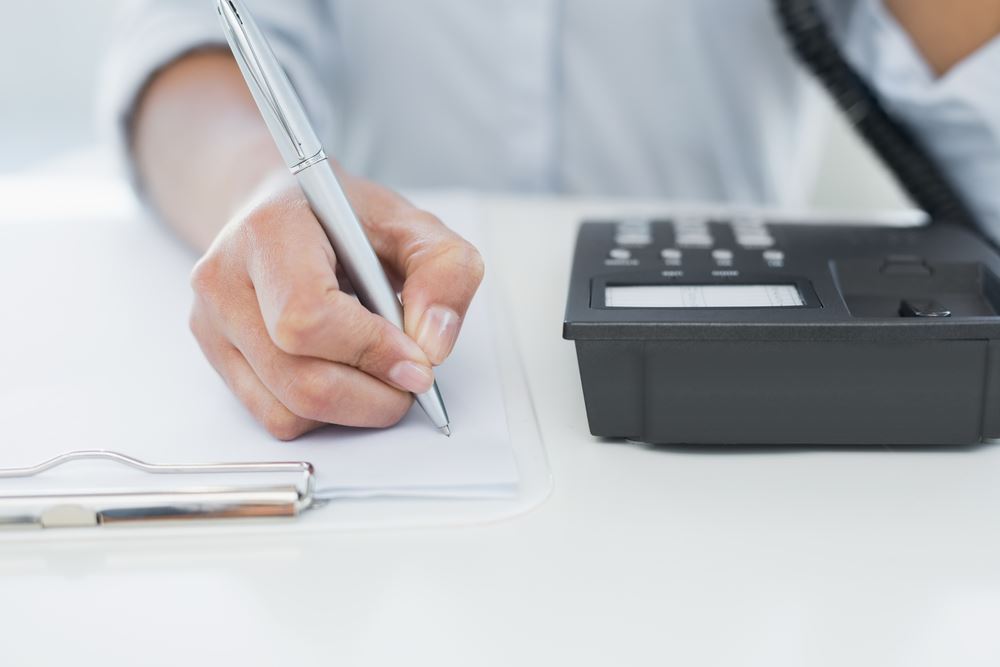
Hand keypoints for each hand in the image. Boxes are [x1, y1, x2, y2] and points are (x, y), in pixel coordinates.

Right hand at [188, 168, 484, 439]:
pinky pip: (276, 419)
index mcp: (270, 230)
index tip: (419, 362)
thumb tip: (433, 345)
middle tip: (412, 378)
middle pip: (299, 380)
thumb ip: (445, 272)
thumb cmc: (345, 219)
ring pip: (287, 411)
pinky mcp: (215, 360)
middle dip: (373, 396)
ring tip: (377, 369)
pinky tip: (342, 373)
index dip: (371, 351)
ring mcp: (211, 324)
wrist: (281, 209)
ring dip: (353, 409)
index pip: (308, 318)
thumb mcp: (413, 225)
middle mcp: (224, 279)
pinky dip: (324, 414)